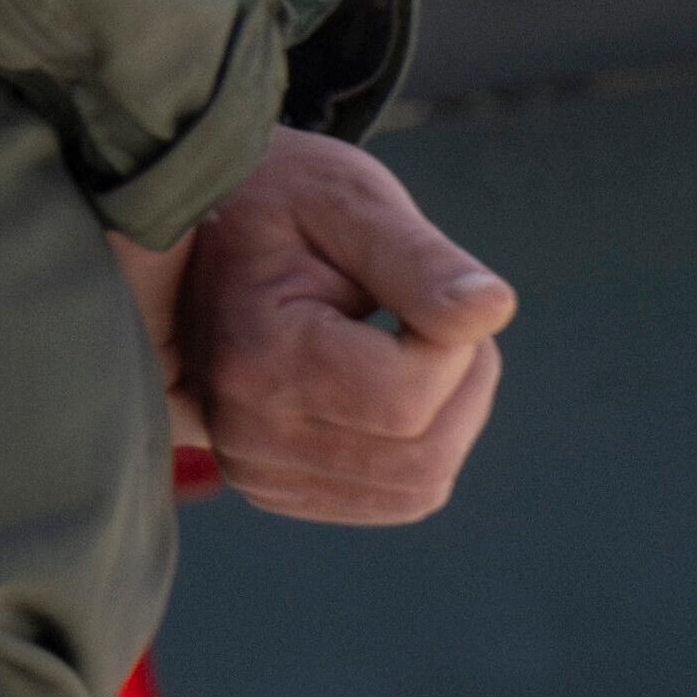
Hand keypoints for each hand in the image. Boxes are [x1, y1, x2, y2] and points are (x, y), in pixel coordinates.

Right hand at [137, 129, 515, 523]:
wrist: (203, 228)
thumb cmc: (282, 201)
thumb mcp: (348, 200)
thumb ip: (421, 259)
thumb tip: (493, 310)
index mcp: (254, 357)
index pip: (407, 400)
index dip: (456, 344)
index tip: (428, 285)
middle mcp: (245, 431)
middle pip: (423, 456)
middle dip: (465, 384)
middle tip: (437, 315)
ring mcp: (255, 467)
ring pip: (420, 485)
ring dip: (451, 416)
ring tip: (412, 345)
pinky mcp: (276, 485)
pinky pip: (397, 495)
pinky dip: (422, 444)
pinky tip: (391, 384)